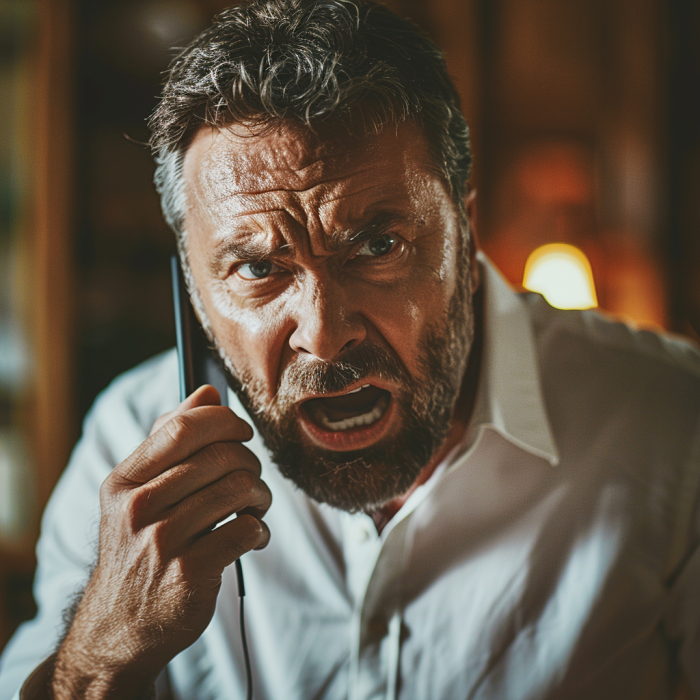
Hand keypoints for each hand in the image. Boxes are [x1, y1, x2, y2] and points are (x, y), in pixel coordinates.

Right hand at [51, 386, 270, 698]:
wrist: (121, 624)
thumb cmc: (138, 546)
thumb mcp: (137, 491)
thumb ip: (169, 437)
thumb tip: (207, 392)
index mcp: (124, 480)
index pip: (183, 428)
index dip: (225, 421)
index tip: (242, 433)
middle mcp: (137, 508)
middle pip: (220, 457)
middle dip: (250, 462)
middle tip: (253, 477)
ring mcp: (161, 542)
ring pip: (238, 490)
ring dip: (260, 495)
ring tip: (256, 506)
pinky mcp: (188, 573)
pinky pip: (245, 530)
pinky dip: (259, 529)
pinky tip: (252, 535)